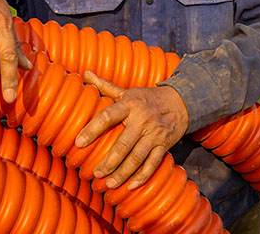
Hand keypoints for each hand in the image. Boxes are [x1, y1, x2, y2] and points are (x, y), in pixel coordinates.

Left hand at [75, 71, 188, 189]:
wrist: (181, 101)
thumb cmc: (147, 98)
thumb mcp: (127, 91)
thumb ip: (105, 85)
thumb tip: (85, 73)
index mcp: (129, 104)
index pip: (108, 116)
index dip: (92, 129)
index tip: (79, 143)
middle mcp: (142, 119)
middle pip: (123, 144)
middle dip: (109, 161)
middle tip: (95, 174)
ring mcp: (154, 134)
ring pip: (137, 157)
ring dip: (123, 173)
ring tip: (109, 183)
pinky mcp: (164, 145)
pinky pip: (153, 164)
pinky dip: (142, 176)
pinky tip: (131, 186)